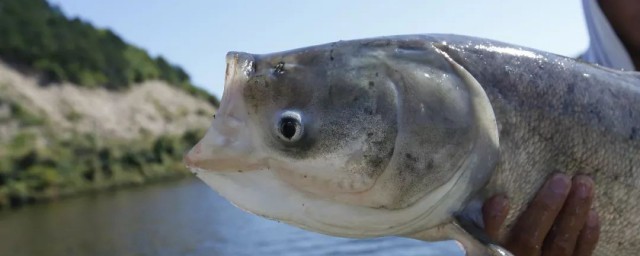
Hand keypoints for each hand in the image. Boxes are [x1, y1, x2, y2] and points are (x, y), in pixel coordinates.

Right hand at [482, 173, 599, 255]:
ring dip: (573, 213)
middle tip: (561, 178)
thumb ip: (491, 224)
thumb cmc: (514, 245)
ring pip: (560, 243)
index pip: (494, 235)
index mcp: (503, 251)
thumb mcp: (495, 239)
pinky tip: (593, 213)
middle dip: (546, 207)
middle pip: (531, 237)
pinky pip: (581, 254)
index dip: (495, 218)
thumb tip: (498, 199)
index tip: (501, 198)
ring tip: (584, 184)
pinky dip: (588, 236)